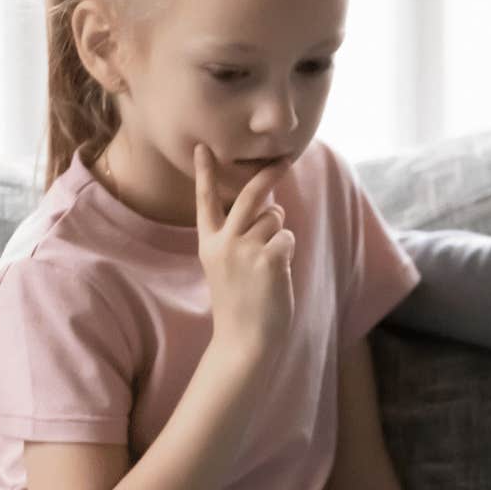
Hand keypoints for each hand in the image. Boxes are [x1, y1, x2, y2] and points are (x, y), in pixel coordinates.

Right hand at [194, 145, 294, 350]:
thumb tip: (271, 207)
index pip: (205, 201)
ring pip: (275, 218)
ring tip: (267, 265)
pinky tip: (276, 274)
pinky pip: (287, 237)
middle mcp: (223, 243)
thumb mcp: (228, 266)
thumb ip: (241, 236)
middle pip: (249, 196)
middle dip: (269, 174)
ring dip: (279, 235)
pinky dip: (287, 251)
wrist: (243, 341)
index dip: (205, 173)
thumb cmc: (241, 303)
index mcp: (208, 244)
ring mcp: (244, 250)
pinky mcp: (268, 259)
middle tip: (285, 159)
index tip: (203, 147)